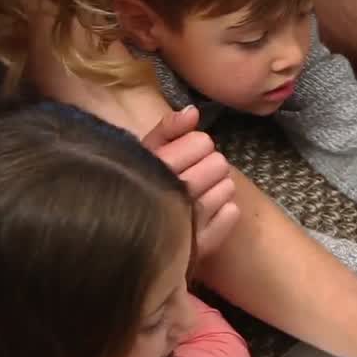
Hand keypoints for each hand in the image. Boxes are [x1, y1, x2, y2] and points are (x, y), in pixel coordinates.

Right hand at [141, 106, 239, 258]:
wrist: (125, 238)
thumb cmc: (139, 186)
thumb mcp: (145, 153)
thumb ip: (167, 129)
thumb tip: (193, 112)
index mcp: (158, 167)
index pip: (202, 143)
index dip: (196, 145)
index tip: (184, 155)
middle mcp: (174, 193)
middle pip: (218, 164)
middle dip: (209, 166)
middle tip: (194, 175)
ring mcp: (189, 222)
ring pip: (227, 188)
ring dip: (218, 188)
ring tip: (199, 194)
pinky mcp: (202, 244)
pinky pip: (231, 214)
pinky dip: (225, 211)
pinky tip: (207, 213)